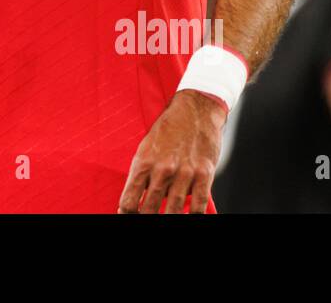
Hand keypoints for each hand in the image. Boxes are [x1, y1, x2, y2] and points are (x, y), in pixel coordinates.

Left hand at [118, 90, 226, 213]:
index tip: (127, 216)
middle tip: (147, 219)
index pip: (129, 201)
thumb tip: (134, 201)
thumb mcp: (146, 149)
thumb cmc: (168, 131)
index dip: (126, 214)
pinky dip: (192, 215)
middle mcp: (162, 170)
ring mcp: (184, 173)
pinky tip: (188, 216)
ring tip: (167, 216)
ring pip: (173, 211)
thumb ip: (141, 174)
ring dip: (169, 218)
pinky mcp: (204, 174)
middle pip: (149, 210)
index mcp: (143, 163)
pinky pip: (198, 206)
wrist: (195, 111)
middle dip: (146, 219)